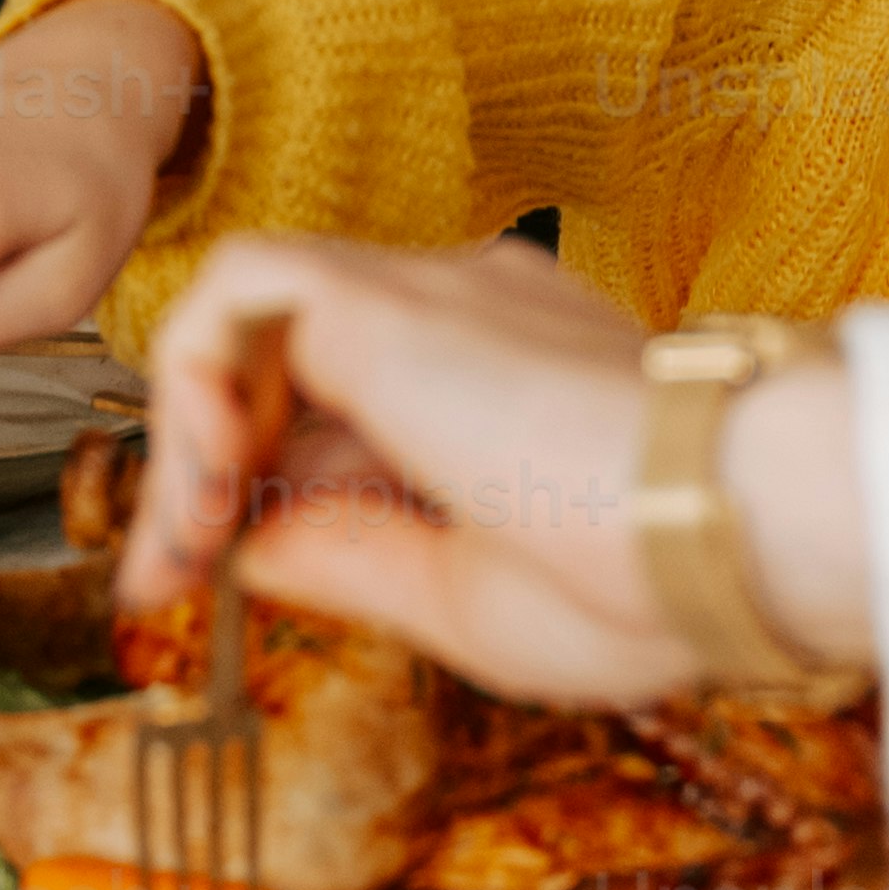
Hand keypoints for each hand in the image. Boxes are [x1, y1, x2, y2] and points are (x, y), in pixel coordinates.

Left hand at [110, 231, 865, 710]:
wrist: (729, 525)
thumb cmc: (649, 583)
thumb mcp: (466, 601)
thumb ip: (348, 560)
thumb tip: (243, 544)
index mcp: (505, 388)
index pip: (334, 415)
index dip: (249, 494)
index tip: (192, 587)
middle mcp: (466, 320)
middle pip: (281, 368)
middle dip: (198, 475)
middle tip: (159, 581)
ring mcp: (432, 292)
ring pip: (250, 317)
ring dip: (193, 432)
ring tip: (186, 541)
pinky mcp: (390, 293)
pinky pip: (239, 288)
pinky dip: (197, 374)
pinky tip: (212, 476)